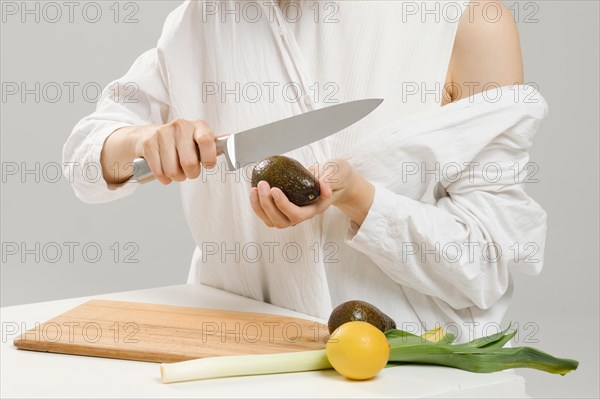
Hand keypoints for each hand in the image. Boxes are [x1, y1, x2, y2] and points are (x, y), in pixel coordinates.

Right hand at [133, 119, 217, 184]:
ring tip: (177, 171)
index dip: (208, 158)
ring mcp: (163, 133)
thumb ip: (212, 145)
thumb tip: (232, 144)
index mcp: (198, 126)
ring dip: (177, 177)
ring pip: (172, 170)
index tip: (208, 165)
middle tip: (190, 171)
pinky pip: (159, 171)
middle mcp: (181, 126)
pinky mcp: (149, 143)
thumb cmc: (182, 142)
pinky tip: (166, 173)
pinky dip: (164, 178)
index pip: (206, 140)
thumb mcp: (199, 140)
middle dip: (191, 173)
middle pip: (189, 162)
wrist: (150, 135)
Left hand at [250, 158, 373, 227]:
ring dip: (260, 207)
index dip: (283, 205)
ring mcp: (291, 213)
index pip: (297, 214)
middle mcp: (302, 214)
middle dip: (268, 205)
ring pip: (272, 220)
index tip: (274, 189)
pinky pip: (267, 214)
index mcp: (315, 208)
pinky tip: (253, 190)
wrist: (334, 178)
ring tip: (254, 189)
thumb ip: (330, 179)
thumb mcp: (338, 172)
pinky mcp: (283, 208)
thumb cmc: (336, 175)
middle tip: (262, 185)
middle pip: (281, 221)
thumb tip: (324, 188)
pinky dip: (258, 205)